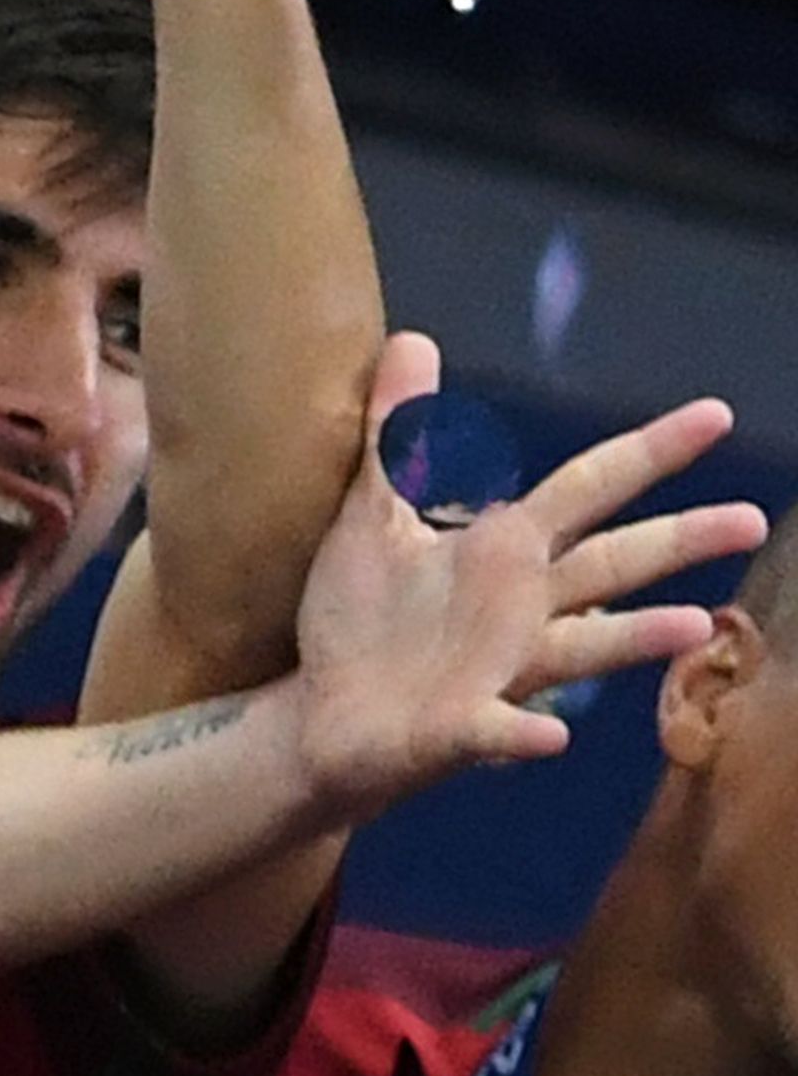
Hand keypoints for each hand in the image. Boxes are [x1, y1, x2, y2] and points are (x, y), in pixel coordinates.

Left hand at [291, 333, 755, 811]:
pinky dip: (521, 735)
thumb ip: (398, 433)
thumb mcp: (373, 512)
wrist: (324, 718)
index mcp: (504, 551)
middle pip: (611, 563)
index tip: (716, 416)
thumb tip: (412, 337)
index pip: (588, 488)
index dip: (648, 452)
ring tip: (694, 623)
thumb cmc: (363, 617)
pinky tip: (550, 738)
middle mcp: (522, 609)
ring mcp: (500, 671)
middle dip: (678, 540)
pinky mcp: (459, 728)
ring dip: (634, 636)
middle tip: (753, 517)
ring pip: (581, 648)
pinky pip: (496, 731)